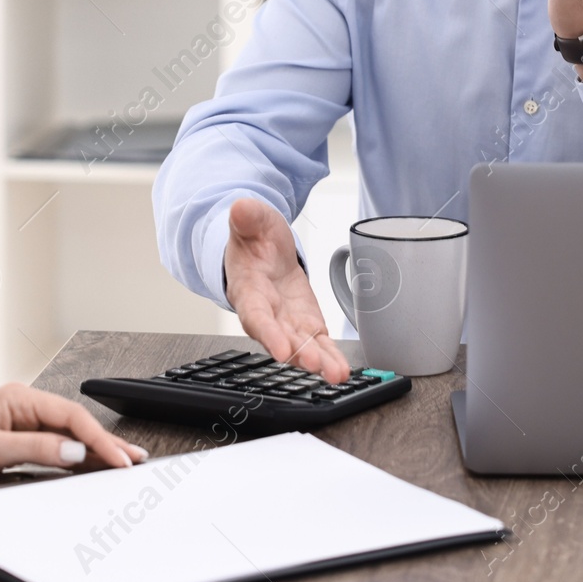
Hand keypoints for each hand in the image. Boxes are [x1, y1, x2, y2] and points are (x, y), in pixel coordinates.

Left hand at [0, 383, 147, 492]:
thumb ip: (36, 447)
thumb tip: (75, 449)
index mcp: (19, 397)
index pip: (70, 415)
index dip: (98, 438)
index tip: (117, 458)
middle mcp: (24, 406)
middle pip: (75, 423)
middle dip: (106, 441)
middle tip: (134, 460)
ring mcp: (23, 422)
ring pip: (69, 434)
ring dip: (95, 449)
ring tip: (122, 463)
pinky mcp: (20, 440)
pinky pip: (57, 446)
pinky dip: (77, 456)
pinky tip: (93, 464)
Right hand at [223, 198, 351, 383]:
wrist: (263, 251)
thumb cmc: (253, 240)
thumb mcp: (252, 221)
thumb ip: (247, 217)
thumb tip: (240, 207)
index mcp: (248, 290)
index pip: (255, 314)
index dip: (267, 332)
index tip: (280, 348)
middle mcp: (266, 313)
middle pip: (281, 338)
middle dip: (298, 353)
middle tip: (314, 364)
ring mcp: (287, 322)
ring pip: (302, 346)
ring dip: (318, 361)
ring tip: (336, 374)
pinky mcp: (306, 324)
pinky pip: (319, 344)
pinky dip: (330, 358)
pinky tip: (342, 371)